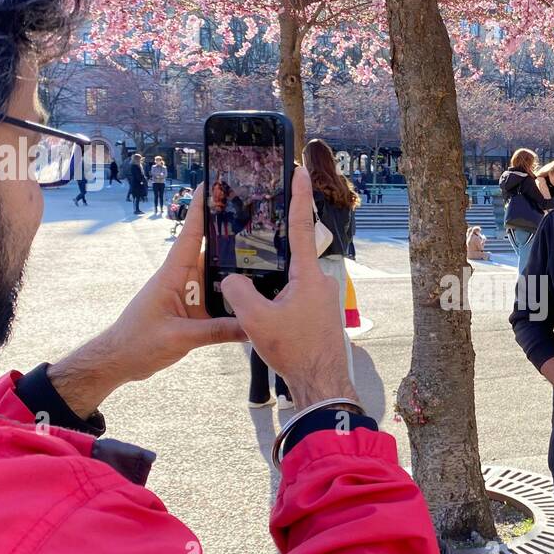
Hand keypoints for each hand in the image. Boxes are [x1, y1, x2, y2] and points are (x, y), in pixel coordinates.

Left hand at [49, 185, 245, 416]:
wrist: (119, 361)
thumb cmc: (137, 343)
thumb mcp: (179, 337)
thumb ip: (216, 331)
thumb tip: (251, 326)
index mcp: (172, 276)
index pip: (190, 236)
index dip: (200, 210)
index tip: (212, 185)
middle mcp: (181, 281)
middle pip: (211, 253)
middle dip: (230, 236)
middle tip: (258, 221)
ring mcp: (187, 296)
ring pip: (217, 278)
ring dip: (236, 273)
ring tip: (266, 260)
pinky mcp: (191, 312)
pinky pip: (216, 300)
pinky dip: (232, 299)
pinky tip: (252, 300)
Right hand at [221, 168, 356, 408]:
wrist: (321, 383)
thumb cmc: (294, 350)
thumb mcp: (255, 319)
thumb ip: (237, 291)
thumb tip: (230, 279)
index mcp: (308, 274)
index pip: (301, 225)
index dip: (297, 196)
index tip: (298, 170)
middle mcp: (321, 280)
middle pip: (293, 252)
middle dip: (274, 245)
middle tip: (257, 234)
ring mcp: (323, 297)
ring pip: (292, 277)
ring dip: (274, 279)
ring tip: (254, 286)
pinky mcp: (320, 312)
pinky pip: (296, 294)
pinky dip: (279, 296)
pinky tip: (265, 309)